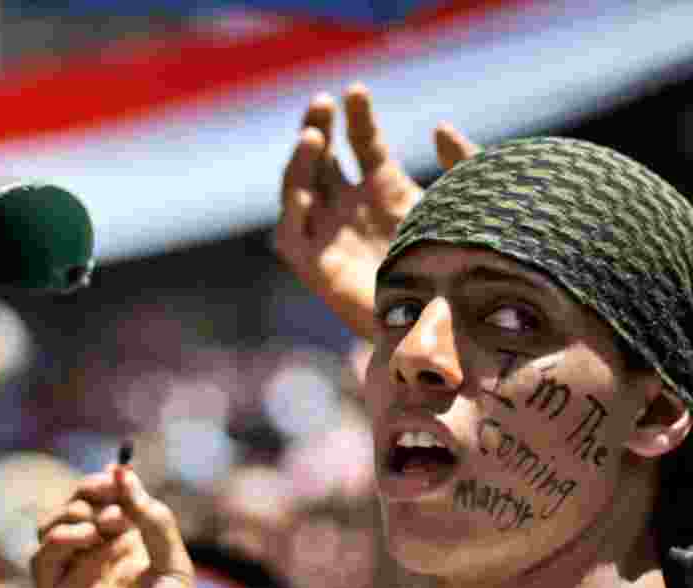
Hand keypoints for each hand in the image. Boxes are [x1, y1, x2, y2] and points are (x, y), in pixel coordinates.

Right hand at [32, 465, 199, 587]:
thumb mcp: (170, 556)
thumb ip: (150, 514)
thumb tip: (122, 468)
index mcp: (121, 540)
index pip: (96, 496)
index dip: (102, 482)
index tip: (117, 477)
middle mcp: (93, 554)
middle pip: (69, 506)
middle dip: (89, 494)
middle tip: (117, 507)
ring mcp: (73, 574)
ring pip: (46, 527)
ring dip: (71, 513)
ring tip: (102, 526)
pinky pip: (40, 558)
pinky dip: (60, 537)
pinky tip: (89, 536)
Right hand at [275, 82, 478, 340]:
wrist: (450, 323)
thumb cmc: (466, 268)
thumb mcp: (470, 206)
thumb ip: (460, 163)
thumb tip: (438, 127)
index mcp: (388, 190)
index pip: (363, 142)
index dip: (358, 116)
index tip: (356, 90)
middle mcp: (355, 209)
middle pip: (324, 160)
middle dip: (319, 128)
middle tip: (321, 104)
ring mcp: (334, 236)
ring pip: (301, 190)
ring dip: (300, 163)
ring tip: (312, 137)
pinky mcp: (318, 269)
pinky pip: (291, 236)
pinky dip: (291, 211)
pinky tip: (303, 189)